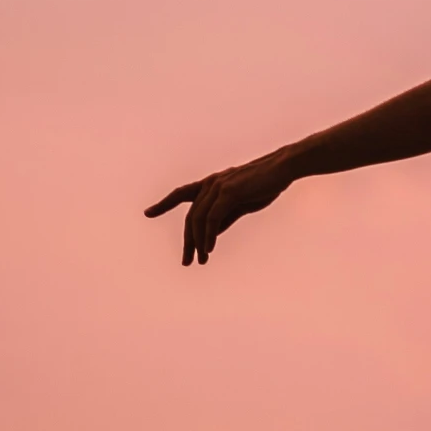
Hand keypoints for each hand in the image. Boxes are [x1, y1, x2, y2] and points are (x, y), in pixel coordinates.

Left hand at [144, 153, 289, 264]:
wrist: (282, 168)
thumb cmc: (264, 184)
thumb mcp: (241, 204)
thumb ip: (225, 217)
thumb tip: (211, 234)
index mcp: (211, 184)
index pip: (181, 194)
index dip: (164, 204)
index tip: (147, 213)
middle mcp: (209, 184)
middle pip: (190, 217)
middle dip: (187, 241)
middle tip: (186, 262)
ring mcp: (217, 186)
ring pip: (198, 220)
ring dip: (198, 243)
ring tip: (200, 260)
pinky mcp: (227, 192)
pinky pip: (212, 219)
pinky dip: (208, 235)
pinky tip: (209, 249)